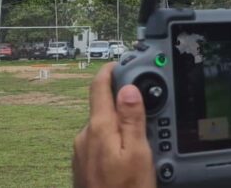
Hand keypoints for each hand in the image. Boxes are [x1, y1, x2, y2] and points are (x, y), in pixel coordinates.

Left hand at [72, 63, 154, 187]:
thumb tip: (127, 88)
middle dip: (124, 104)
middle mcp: (84, 137)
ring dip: (121, 128)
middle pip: (103, 106)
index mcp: (98, 128)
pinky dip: (115, 144)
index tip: (124, 63)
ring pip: (103, 128)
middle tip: (149, 110)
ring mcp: (81, 153)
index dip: (111, 69)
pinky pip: (100, 145)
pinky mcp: (82, 167)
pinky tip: (130, 160)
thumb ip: (132, 119)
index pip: (99, 86)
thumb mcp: (138, 154)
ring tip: (145, 141)